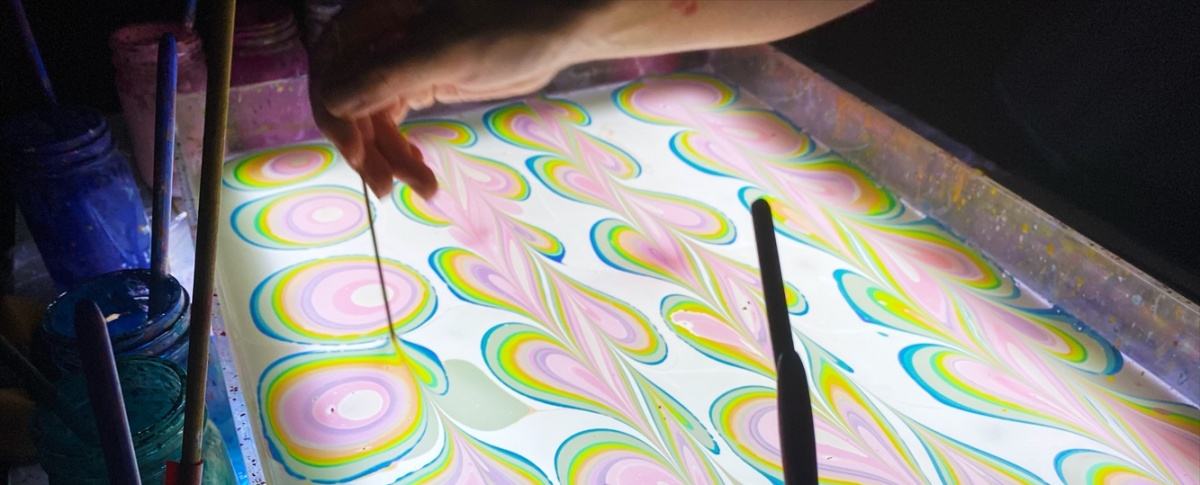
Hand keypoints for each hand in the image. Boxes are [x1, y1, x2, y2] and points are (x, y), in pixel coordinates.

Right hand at [309, 0, 607, 197]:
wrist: (558, 30)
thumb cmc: (508, 26)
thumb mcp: (446, 52)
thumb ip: (387, 75)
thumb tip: (334, 104)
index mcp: (374, 16)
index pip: (330, 67)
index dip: (335, 113)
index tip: (357, 152)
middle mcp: (377, 38)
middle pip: (347, 101)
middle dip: (366, 147)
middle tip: (386, 187)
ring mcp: (398, 62)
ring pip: (372, 120)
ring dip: (388, 158)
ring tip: (422, 187)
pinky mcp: (420, 82)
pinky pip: (394, 123)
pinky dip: (402, 151)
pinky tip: (419, 172)